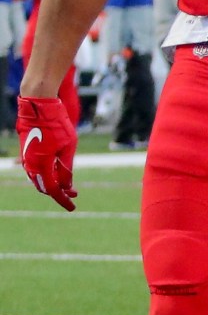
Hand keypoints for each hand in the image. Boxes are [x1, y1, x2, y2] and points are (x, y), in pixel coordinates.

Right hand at [16, 92, 77, 210]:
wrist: (38, 107)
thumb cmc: (56, 125)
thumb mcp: (68, 147)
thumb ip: (66, 168)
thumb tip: (67, 186)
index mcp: (41, 165)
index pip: (53, 189)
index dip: (63, 200)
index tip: (72, 207)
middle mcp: (31, 165)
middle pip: (44, 186)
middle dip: (59, 192)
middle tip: (74, 194)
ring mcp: (27, 159)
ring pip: (39, 178)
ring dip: (53, 183)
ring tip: (69, 186)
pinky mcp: (26, 153)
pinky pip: (36, 170)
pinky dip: (47, 175)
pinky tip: (57, 174)